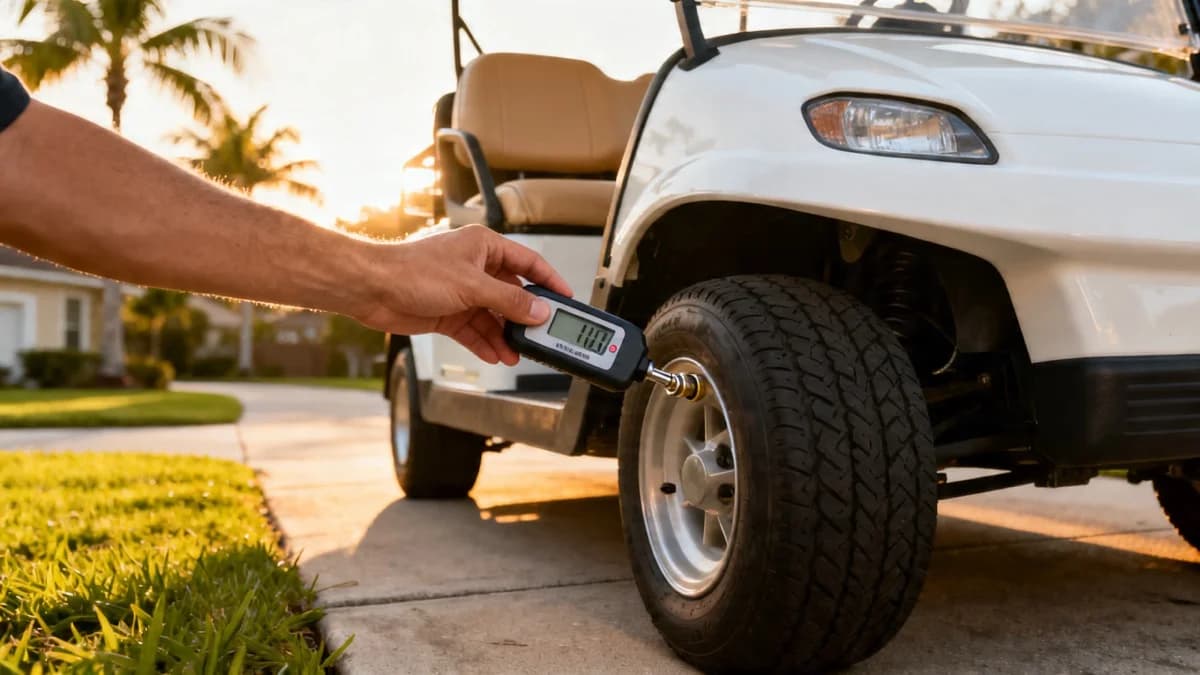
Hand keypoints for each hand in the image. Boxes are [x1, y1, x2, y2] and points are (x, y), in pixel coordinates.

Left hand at [354, 225, 572, 364]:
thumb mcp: (471, 286)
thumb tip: (538, 311)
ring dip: (505, 336)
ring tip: (517, 352)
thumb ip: (509, 300)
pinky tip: (496, 354)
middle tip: (542, 334)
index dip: (549, 281)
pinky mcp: (448, 314)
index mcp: (484, 247)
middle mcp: (475, 268)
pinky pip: (475, 331)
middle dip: (525, 317)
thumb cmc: (411, 271)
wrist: (371, 289)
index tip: (566, 298)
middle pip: (512, 294)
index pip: (528, 262)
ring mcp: (461, 292)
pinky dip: (485, 343)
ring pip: (494, 317)